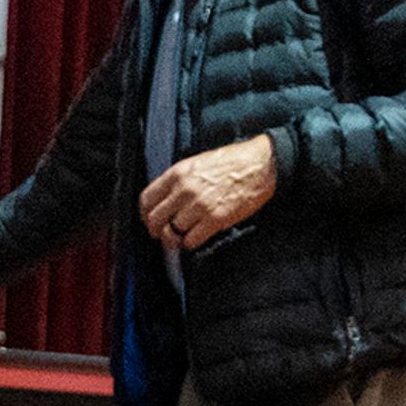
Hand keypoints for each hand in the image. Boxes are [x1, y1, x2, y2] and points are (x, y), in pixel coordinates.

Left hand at [138, 134, 277, 251]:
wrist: (260, 165)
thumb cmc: (232, 162)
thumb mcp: (197, 163)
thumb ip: (178, 181)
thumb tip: (164, 200)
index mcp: (177, 173)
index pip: (146, 199)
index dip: (145, 214)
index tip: (150, 220)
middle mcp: (185, 190)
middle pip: (155, 220)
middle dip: (156, 230)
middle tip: (163, 234)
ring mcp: (199, 206)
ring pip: (172, 233)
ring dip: (175, 238)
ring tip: (181, 236)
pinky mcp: (215, 219)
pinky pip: (192, 241)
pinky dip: (191, 243)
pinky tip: (196, 237)